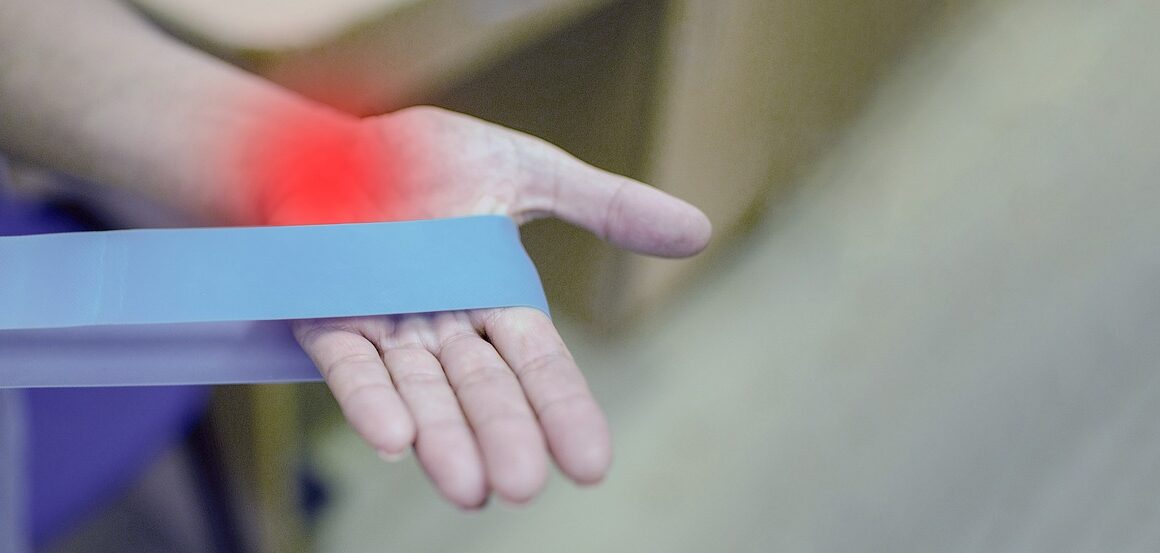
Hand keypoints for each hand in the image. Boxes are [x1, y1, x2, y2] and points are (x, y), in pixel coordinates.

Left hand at [285, 106, 710, 507]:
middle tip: (523, 485)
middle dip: (503, 435)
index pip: (539, 363)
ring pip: (421, 392)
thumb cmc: (432, 160)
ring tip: (468, 487)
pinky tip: (393, 441)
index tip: (591, 464)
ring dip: (442, 439)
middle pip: (482, 389)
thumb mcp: (530, 172)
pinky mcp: (329, 318)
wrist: (331, 140)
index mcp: (495, 298)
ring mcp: (386, 326)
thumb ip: (607, 205)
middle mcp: (445, 326)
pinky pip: (350, 366)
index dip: (562, 410)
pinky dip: (371, 402)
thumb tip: (700, 228)